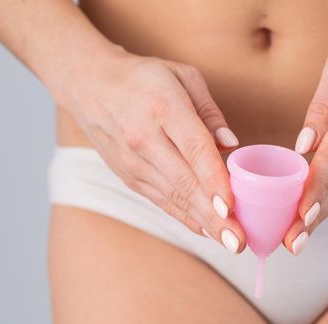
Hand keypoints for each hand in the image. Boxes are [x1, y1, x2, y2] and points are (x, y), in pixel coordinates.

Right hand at [59, 49, 245, 253]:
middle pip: (185, 182)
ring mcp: (133, 161)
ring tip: (229, 243)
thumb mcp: (183, 77)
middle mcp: (145, 138)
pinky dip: (184, 217)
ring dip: (203, 223)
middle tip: (238, 242)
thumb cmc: (144, 78)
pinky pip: (161, 200)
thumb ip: (210, 112)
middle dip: (214, 216)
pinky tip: (205, 231)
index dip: (214, 180)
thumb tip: (231, 146)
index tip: (232, 206)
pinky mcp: (128, 175)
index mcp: (164, 107)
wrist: (89, 84)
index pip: (194, 149)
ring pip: (173, 197)